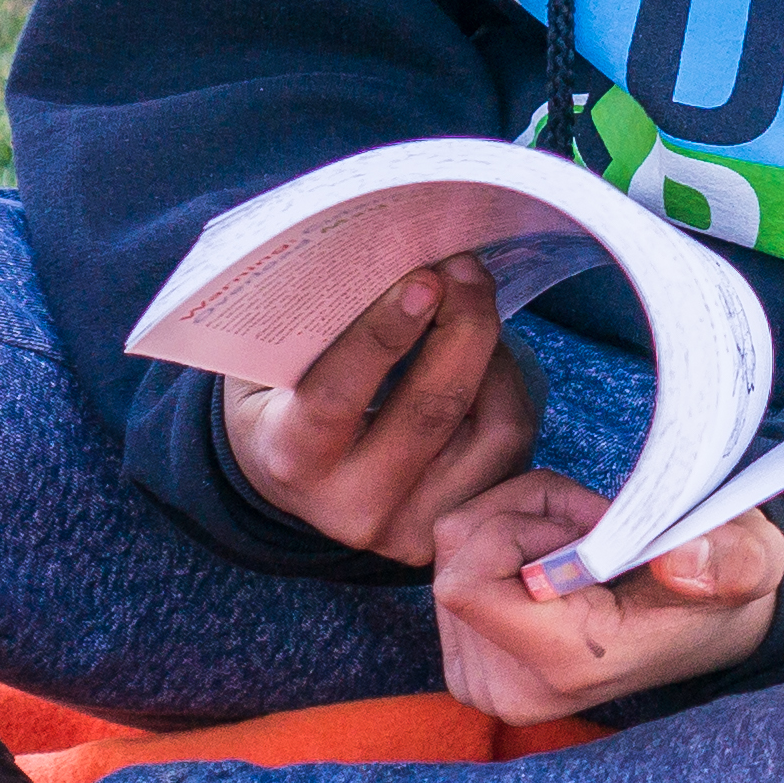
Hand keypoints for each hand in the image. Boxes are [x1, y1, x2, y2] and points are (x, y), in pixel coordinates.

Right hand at [218, 256, 538, 566]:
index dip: (383, 335)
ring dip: (493, 353)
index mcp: (290, 458)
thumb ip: (316, 323)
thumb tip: (398, 256)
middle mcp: (353, 506)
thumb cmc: (282, 398)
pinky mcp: (459, 524)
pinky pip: (512, 446)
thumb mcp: (271, 363)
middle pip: (432, 411)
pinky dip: (509, 386)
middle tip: (465, 268)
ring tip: (473, 302)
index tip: (423, 279)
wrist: (292, 476)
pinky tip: (485, 352)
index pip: (336, 398)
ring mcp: (414, 526)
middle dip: (463, 327)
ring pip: (492, 430)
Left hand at [428, 472, 783, 723]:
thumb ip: (728, 562)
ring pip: (452, 547)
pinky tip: (556, 558)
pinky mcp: (464, 657)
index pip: (466, 584)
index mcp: (562, 666)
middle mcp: (505, 688)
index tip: (591, 525)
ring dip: (518, 518)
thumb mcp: (751, 562)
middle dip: (525, 514)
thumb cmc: (719, 588)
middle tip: (598, 527)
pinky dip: (502, 537)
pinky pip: (453, 560)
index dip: (521, 526)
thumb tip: (680, 559)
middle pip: (456, 554)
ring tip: (586, 541)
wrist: (705, 630)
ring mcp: (477, 678)